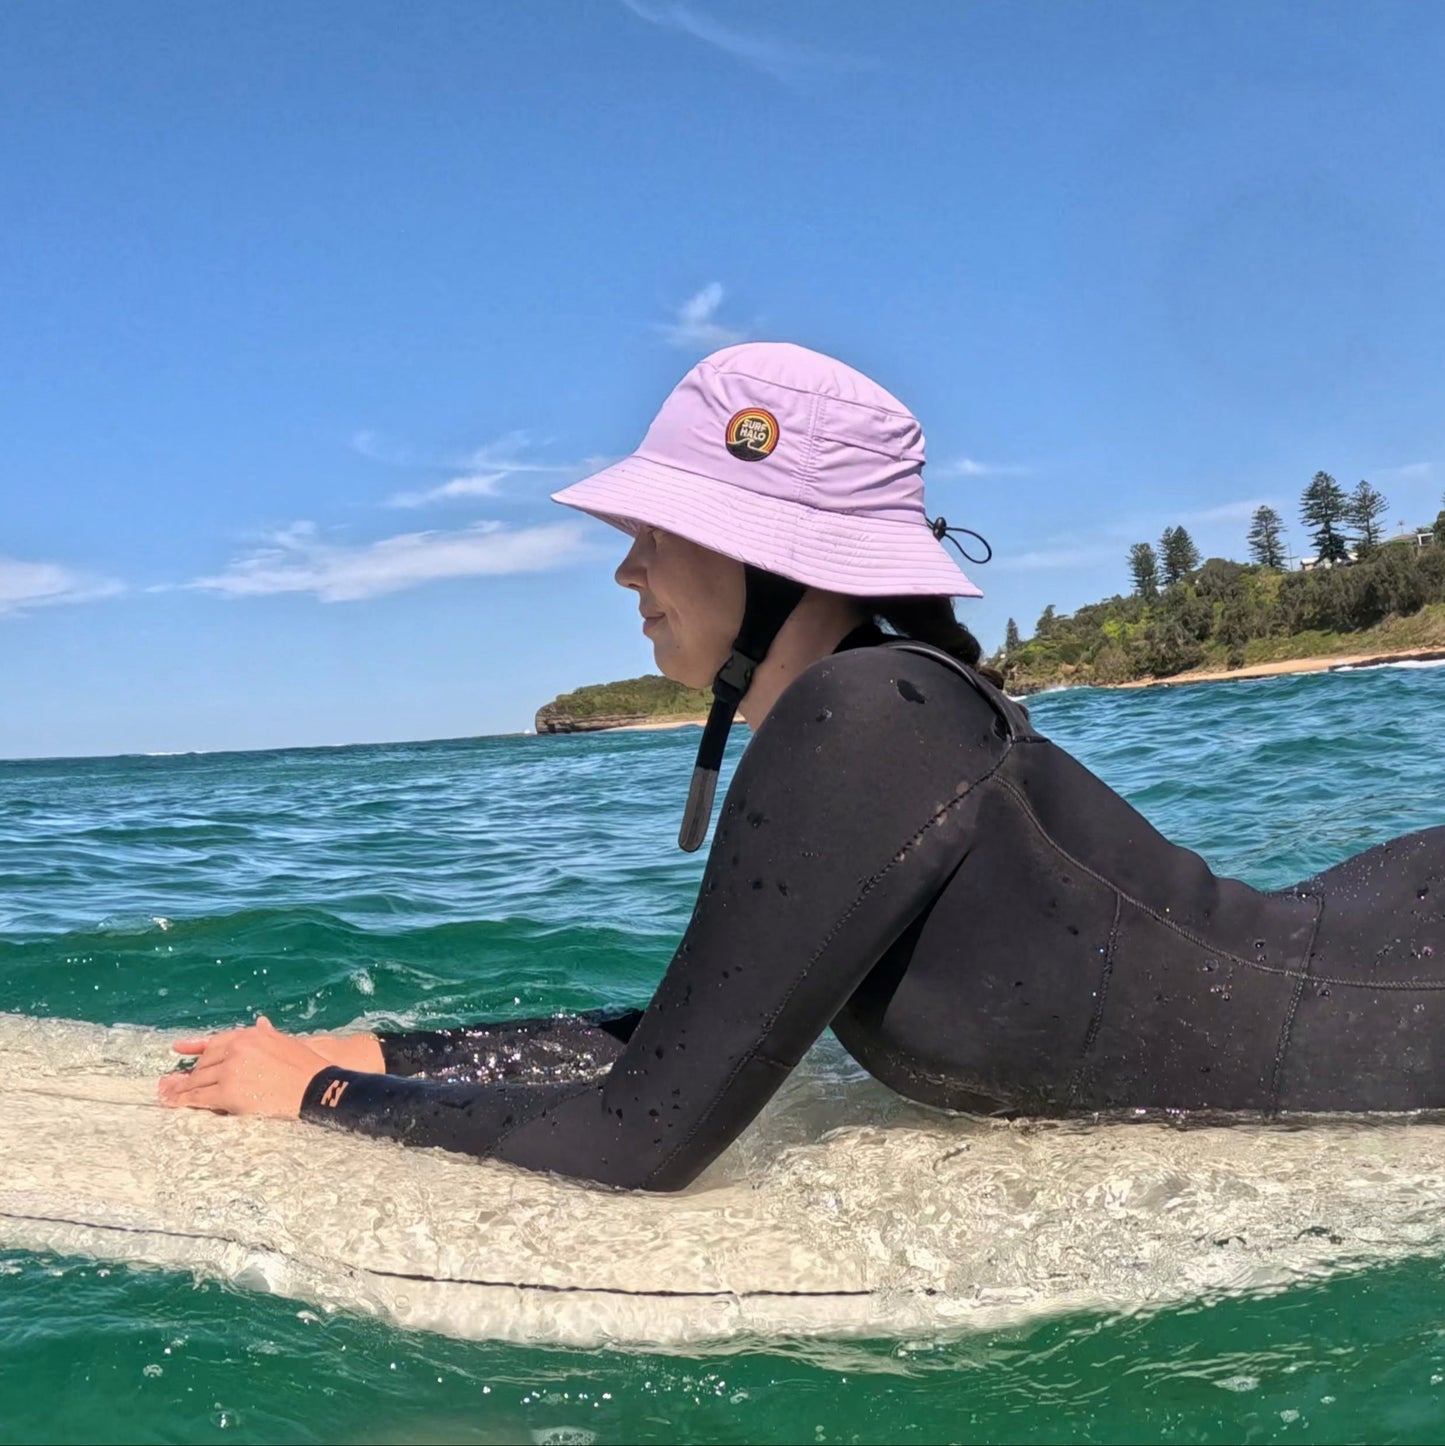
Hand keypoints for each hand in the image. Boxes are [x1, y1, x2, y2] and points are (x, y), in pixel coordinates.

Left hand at [158, 1015, 329, 1118]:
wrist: (315, 1087)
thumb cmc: (306, 1066)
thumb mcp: (284, 1042)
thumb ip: (267, 1033)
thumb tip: (261, 1022)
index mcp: (249, 1035)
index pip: (215, 1042)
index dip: (196, 1049)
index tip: (178, 1049)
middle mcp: (237, 1049)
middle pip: (204, 1063)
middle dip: (186, 1073)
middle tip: (169, 1081)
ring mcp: (230, 1069)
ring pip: (198, 1080)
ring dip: (179, 1088)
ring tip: (165, 1093)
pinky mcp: (228, 1091)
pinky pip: (200, 1097)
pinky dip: (183, 1100)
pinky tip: (173, 1102)